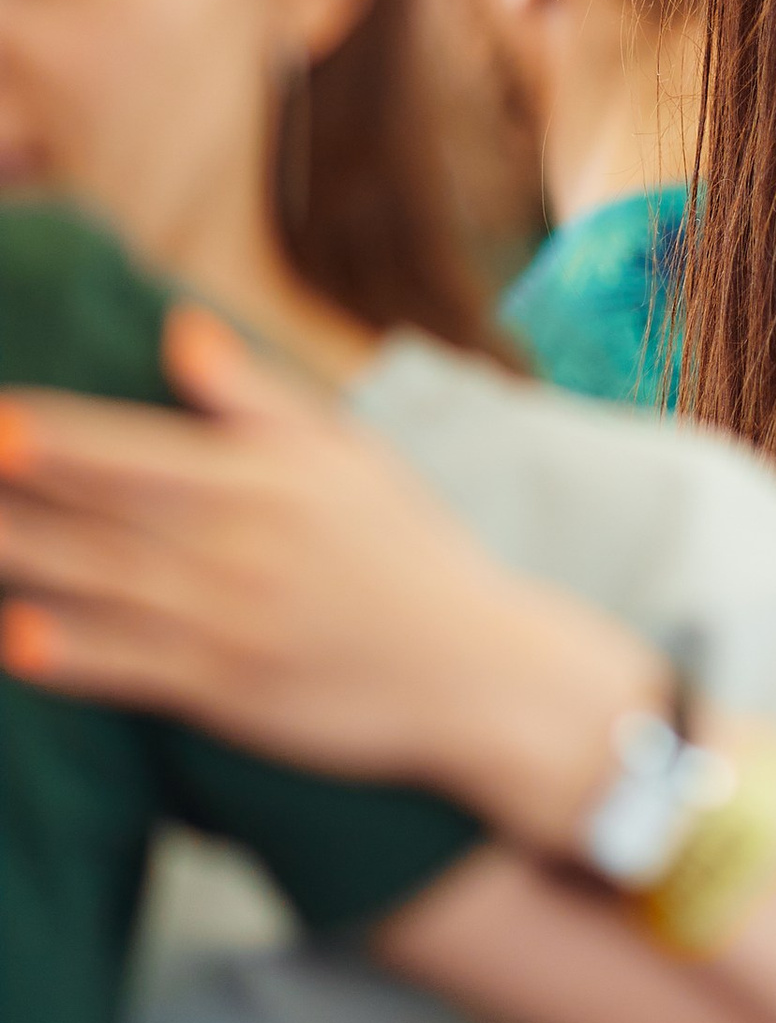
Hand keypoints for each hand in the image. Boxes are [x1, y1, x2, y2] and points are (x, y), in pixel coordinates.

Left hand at [0, 306, 651, 838]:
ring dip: (20, 558)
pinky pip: (134, 669)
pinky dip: (74, 653)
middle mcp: (241, 543)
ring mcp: (232, 621)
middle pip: (97, 513)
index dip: (55, 436)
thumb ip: (257, 396)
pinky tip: (17, 637)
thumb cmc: (410, 553)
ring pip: (99, 583)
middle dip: (15, 492)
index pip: (134, 449)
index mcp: (266, 477)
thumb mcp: (349, 455)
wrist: (481, 671)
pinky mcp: (230, 692)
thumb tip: (180, 330)